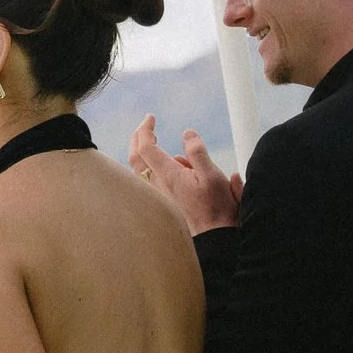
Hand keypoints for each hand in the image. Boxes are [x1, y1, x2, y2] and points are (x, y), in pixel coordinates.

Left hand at [128, 113, 241, 230]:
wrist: (214, 235)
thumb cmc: (217, 207)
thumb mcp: (213, 175)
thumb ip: (198, 153)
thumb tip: (187, 134)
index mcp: (168, 175)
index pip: (146, 147)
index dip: (145, 129)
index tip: (151, 117)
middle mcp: (157, 185)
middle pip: (135, 157)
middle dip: (138, 137)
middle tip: (145, 124)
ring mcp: (158, 194)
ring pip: (138, 169)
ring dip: (141, 151)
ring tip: (152, 138)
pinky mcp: (162, 200)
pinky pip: (148, 179)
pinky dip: (150, 164)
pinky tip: (171, 163)